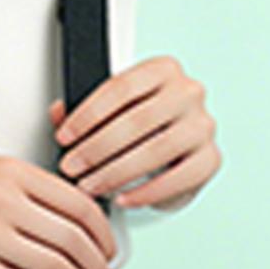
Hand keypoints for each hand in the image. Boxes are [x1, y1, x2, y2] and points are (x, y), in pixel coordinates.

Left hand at [48, 54, 219, 212]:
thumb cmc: (142, 129)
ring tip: (89, 185)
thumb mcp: (113, 112)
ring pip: (156, 150)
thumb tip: (58, 113)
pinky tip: (121, 198)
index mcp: (163, 70)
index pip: (121, 88)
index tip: (64, 137)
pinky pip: (177, 179)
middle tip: (71, 166)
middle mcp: (188, 92)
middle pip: (137, 120)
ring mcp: (203, 126)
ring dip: (115, 172)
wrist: (176, 155)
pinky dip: (145, 192)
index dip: (87, 115)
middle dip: (96, 148)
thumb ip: (86, 111)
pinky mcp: (211, 159)